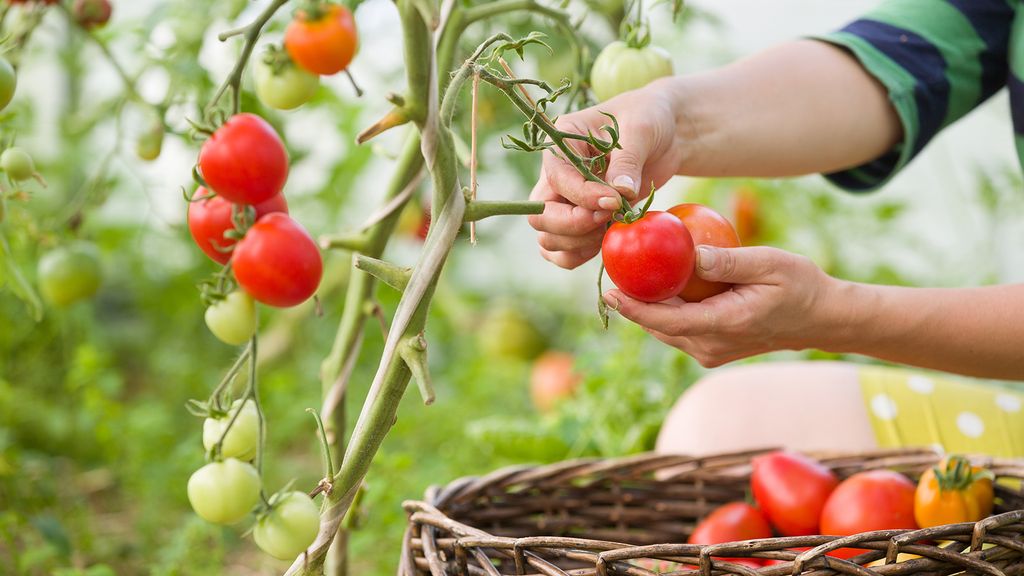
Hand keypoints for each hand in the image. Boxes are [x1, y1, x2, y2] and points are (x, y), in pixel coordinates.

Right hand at [528, 78, 687, 268]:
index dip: (583, 197)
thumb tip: (620, 192)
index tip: (615, 202)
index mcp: (562, 142)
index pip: (557, 179)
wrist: (665, 134)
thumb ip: (628, 160)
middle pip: (541, 214)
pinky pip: (561, 251)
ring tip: (611, 228)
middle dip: (573, 226)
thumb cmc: (649, 118)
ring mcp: (565, 199)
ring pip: (547, 237)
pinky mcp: (580, 220)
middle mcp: (556, 173)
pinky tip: (606, 243)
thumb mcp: (641, 129)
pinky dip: (578, 255)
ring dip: (577, 243)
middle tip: (608, 219)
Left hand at [602, 245, 836, 366]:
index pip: (667, 320)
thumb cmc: (800, 285)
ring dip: (646, 307)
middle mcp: (712, 345)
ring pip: (666, 330)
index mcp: (724, 324)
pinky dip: (665, 310)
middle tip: (610, 274)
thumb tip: (691, 254)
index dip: (634, 308)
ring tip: (625, 278)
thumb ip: (729, 261)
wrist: (821, 319)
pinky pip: (679, 329)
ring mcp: (712, 351)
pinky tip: (655, 285)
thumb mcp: (769, 264)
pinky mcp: (713, 349)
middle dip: (632, 304)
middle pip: (659, 326)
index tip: (609, 292)